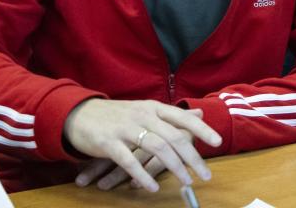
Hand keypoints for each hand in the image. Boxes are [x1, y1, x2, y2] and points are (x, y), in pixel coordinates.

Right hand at [64, 99, 220, 191]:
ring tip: (186, 181)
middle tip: (205, 174)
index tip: (217, 142)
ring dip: (174, 167)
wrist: (78, 114)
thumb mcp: (146, 110)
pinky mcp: (109, 143)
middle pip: (173, 137)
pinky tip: (152, 187)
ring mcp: (126, 128)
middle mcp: (143, 116)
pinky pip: (129, 161)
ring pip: (156, 148)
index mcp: (153, 108)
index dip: (201, 129)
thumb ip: (173, 115)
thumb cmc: (117, 115)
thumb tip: (200, 113)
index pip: (182, 117)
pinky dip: (142, 176)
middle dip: (192, 157)